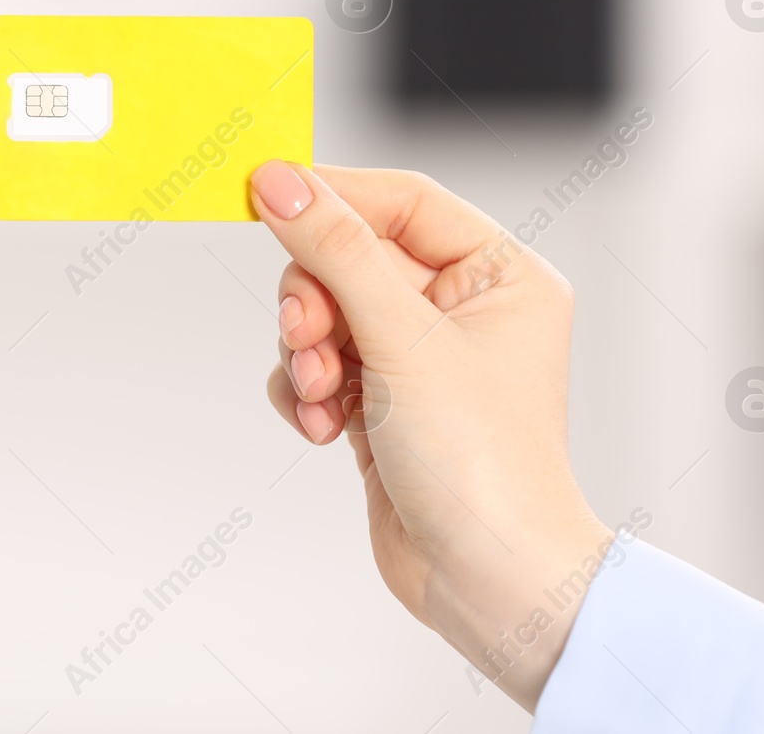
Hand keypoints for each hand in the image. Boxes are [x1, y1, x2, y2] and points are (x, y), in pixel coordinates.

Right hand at [251, 161, 613, 711]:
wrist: (489, 581)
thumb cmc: (483, 465)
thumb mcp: (402, 340)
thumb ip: (336, 252)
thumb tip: (280, 181)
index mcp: (500, 275)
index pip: (403, 202)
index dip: (333, 195)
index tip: (264, 192)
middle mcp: (464, 310)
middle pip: (353, 258)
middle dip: (316, 297)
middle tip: (304, 335)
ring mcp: (421, 360)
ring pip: (329, 314)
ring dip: (307, 351)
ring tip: (319, 393)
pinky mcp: (385, 406)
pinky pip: (322, 367)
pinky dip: (308, 391)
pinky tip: (322, 426)